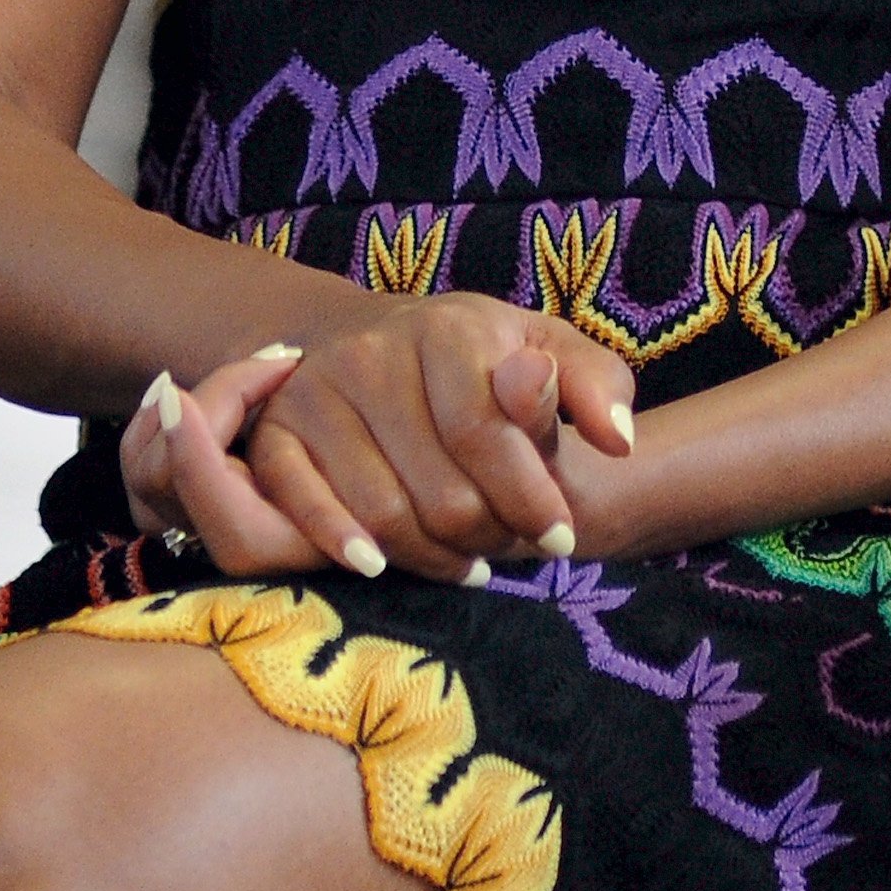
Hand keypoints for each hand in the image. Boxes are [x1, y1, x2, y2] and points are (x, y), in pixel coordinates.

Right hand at [121, 296, 637, 585]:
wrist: (379, 344)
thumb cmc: (482, 362)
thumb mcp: (551, 351)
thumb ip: (591, 386)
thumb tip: (616, 438)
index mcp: (451, 326)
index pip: (488, 433)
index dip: (530, 498)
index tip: (560, 537)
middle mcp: (375, 351)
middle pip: (438, 490)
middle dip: (486, 535)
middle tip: (506, 548)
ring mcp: (318, 390)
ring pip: (380, 514)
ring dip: (430, 558)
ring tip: (465, 561)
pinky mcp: (274, 431)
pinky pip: (302, 508)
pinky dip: (342, 548)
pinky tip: (380, 565)